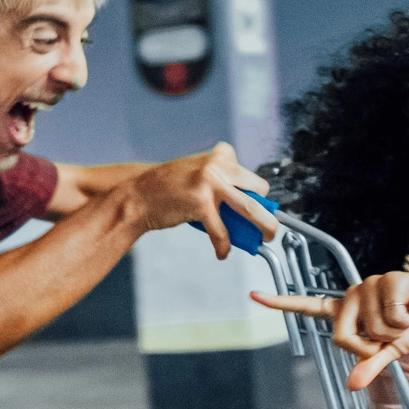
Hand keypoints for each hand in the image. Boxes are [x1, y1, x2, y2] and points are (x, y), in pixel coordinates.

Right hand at [124, 143, 277, 259]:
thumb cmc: (167, 189)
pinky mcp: (200, 203)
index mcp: (219, 155)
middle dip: (267, 210)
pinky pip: (221, 230)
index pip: (251, 175)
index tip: (259, 206)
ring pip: (250, 208)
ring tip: (266, 237)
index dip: (256, 192)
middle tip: (271, 226)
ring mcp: (210, 183)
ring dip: (264, 226)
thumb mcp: (199, 175)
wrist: (137, 196)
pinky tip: (222, 252)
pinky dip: (224, 245)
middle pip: (259, 188)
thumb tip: (248, 210)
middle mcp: (217, 165)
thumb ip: (222, 183)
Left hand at [256, 270, 408, 390]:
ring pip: (370, 330)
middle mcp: (352, 294)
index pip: (308, 305)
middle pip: (340, 337)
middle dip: (367, 348)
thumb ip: (370, 365)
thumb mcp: (391, 350)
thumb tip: (352, 387)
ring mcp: (369, 284)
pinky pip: (389, 317)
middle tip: (389, 338)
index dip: (280, 302)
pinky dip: (406, 323)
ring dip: (393, 334)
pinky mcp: (389, 280)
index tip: (252, 294)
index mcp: (347, 309)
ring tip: (406, 319)